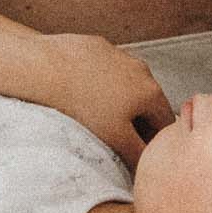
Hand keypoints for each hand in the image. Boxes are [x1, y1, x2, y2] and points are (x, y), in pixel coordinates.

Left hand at [38, 33, 174, 168]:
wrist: (46, 69)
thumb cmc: (81, 105)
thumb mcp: (115, 139)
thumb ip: (138, 155)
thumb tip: (146, 166)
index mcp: (152, 92)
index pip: (165, 123)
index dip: (153, 142)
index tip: (137, 152)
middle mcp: (141, 69)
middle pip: (147, 103)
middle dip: (135, 121)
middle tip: (114, 137)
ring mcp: (119, 54)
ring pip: (125, 84)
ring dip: (117, 101)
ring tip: (93, 115)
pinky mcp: (97, 46)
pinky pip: (104, 69)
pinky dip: (98, 83)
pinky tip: (80, 93)